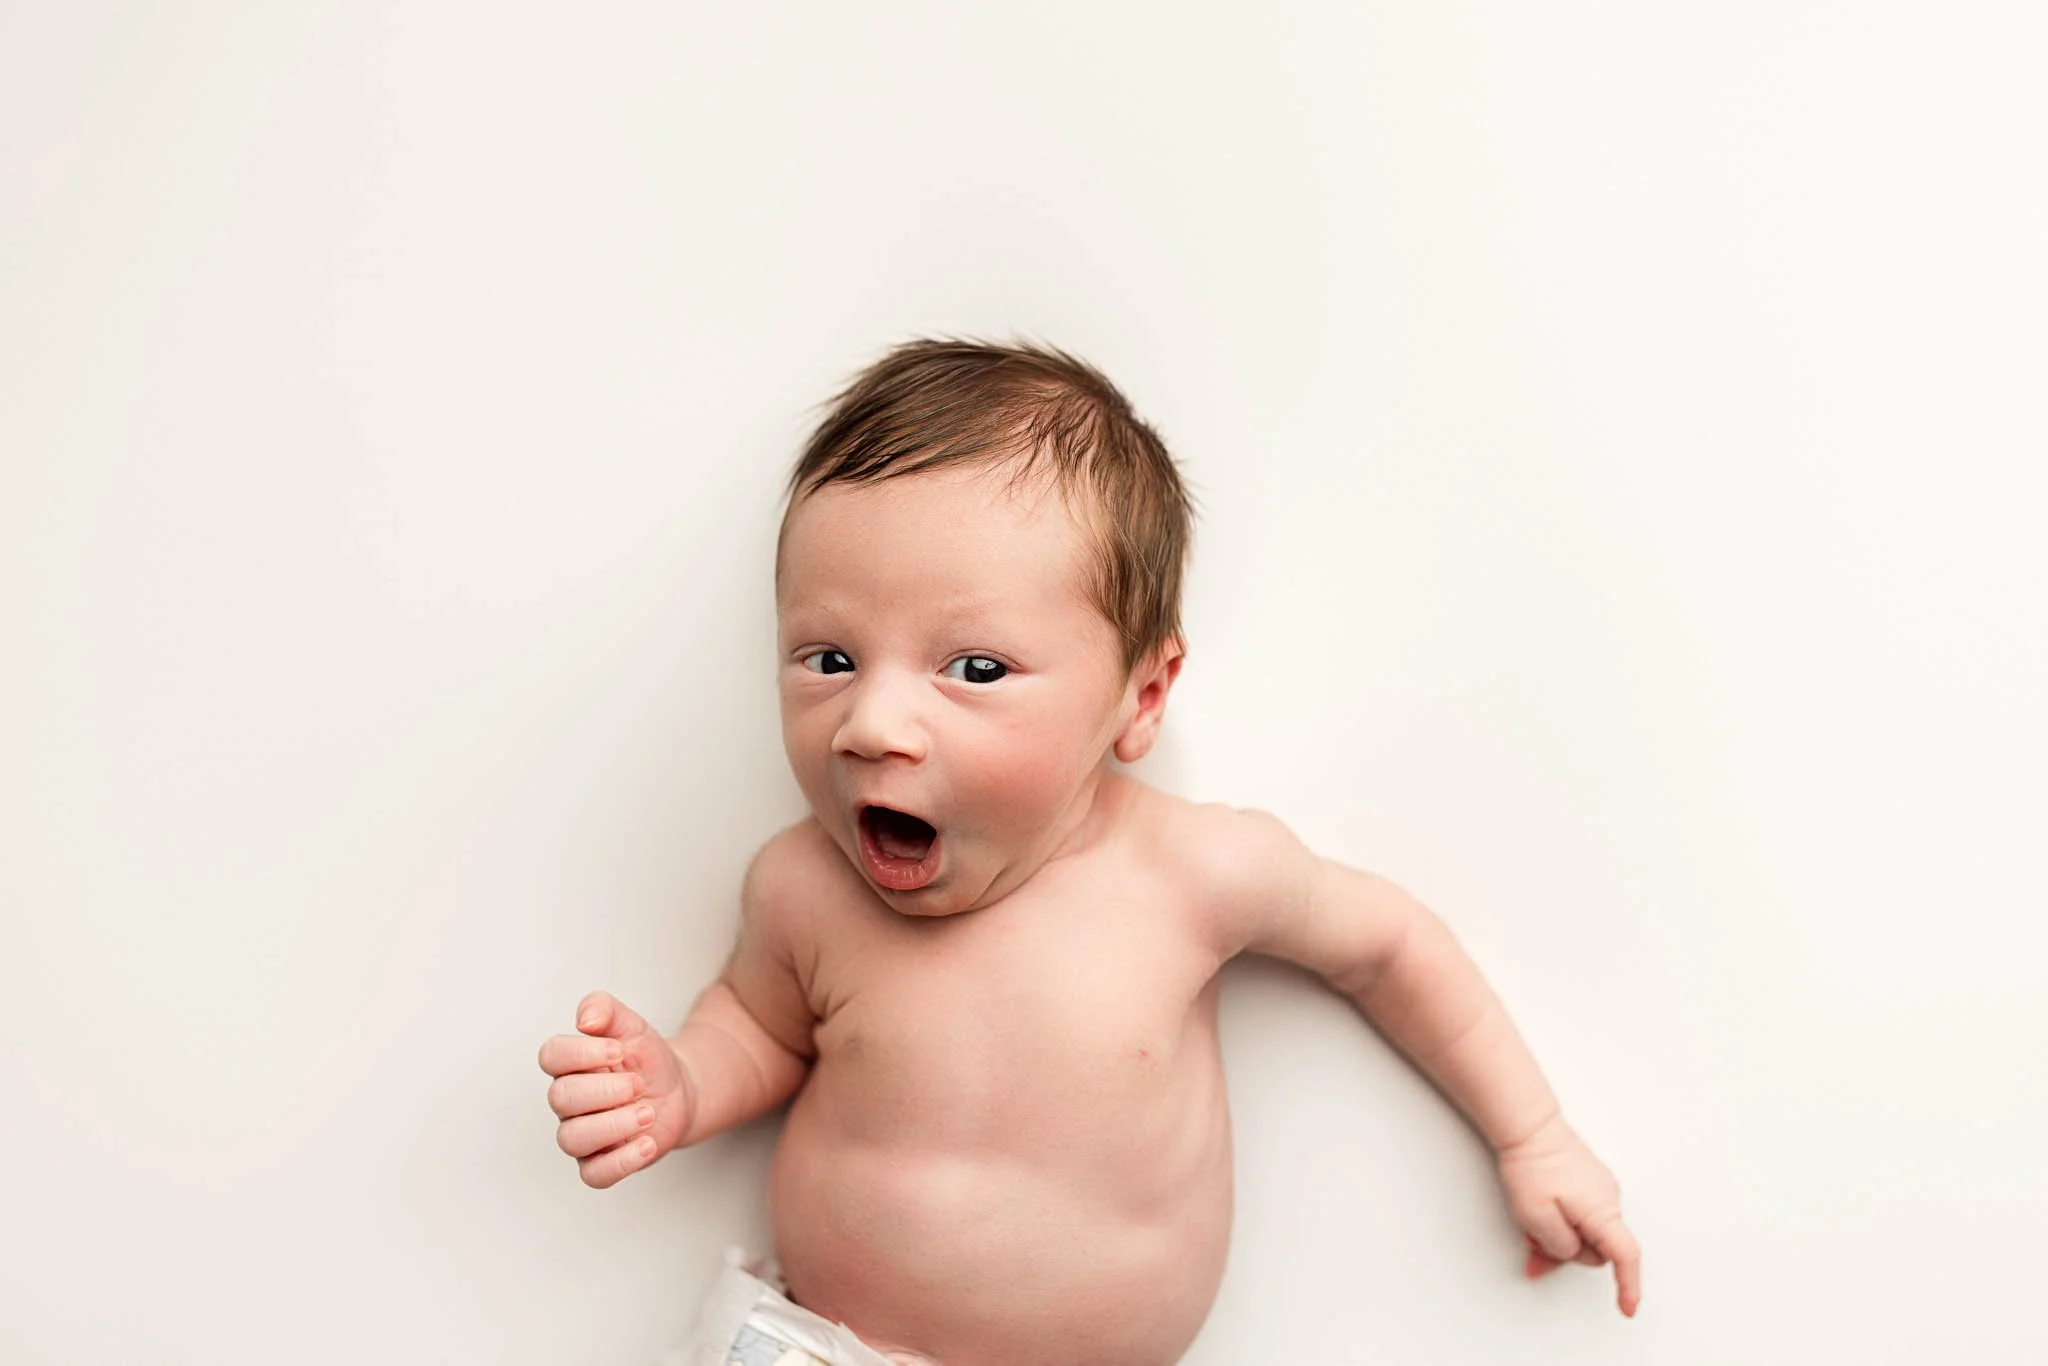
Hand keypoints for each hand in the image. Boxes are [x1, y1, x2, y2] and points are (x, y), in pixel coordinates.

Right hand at [537, 991, 695, 1188]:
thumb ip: (605, 1009)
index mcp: (570, 1065)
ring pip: (572, 1139)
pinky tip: (648, 1143)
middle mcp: (569, 1102)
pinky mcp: (600, 1163)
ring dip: (614, 1126)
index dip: (582, 1053)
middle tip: (638, 1084)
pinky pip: (594, 1175)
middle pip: (561, 1098)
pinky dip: (622, 1162)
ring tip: (647, 1113)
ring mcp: (582, 1135)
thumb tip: (585, 1020)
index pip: (551, 1056)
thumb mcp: (631, 1025)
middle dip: (605, 1091)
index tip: (620, 1050)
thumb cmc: (645, 1059)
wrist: (678, 1088)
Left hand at [1496, 1114, 1641, 1316]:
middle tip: (1532, 1247)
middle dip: (1565, 1254)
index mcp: (1602, 1211)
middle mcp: (1608, 1199)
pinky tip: (1537, 1214)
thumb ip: (1559, 1245)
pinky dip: (1559, 1222)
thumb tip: (1570, 1252)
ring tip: (1528, 1225)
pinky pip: (1578, 1215)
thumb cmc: (1532, 1165)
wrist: (1527, 1126)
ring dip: (1557, 1237)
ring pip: (1583, 1232)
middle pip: (1595, 1248)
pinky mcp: (1587, 1183)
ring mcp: (1599, 1190)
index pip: (1625, 1256)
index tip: (1628, 1308)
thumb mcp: (1536, 1217)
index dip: (1628, 1285)